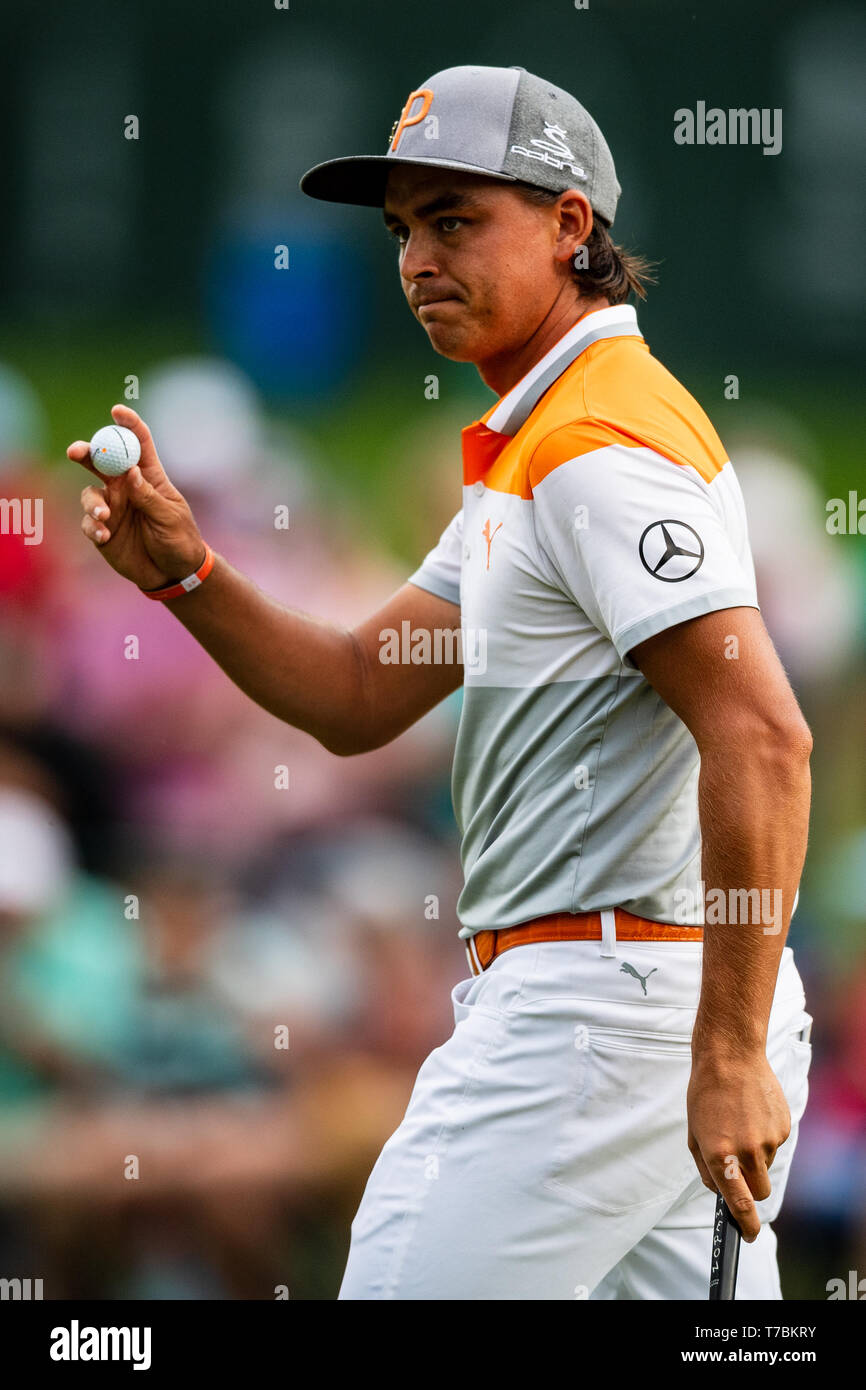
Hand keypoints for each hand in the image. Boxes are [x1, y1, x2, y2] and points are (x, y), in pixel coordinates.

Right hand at [70, 404, 205, 590]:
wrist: (173, 573)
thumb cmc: (179, 540)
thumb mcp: (169, 517)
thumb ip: (148, 496)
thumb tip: (130, 471)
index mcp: (148, 477)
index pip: (138, 444)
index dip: (128, 425)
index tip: (118, 411)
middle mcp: (126, 488)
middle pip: (102, 462)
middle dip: (86, 452)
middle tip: (76, 451)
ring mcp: (112, 508)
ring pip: (89, 493)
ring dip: (92, 502)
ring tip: (103, 515)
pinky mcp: (102, 530)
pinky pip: (88, 523)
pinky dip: (92, 526)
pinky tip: (104, 535)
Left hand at [686, 1049, 790, 1240]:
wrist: (730, 1056)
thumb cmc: (706, 1093)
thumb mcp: (694, 1133)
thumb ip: (706, 1168)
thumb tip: (720, 1191)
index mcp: (720, 1155)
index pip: (740, 1204)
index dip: (746, 1225)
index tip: (748, 1236)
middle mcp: (746, 1151)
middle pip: (760, 1191)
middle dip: (752, 1188)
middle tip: (738, 1165)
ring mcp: (768, 1139)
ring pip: (766, 1165)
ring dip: (755, 1155)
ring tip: (740, 1123)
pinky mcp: (783, 1126)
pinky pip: (774, 1144)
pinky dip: (764, 1135)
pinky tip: (751, 1113)